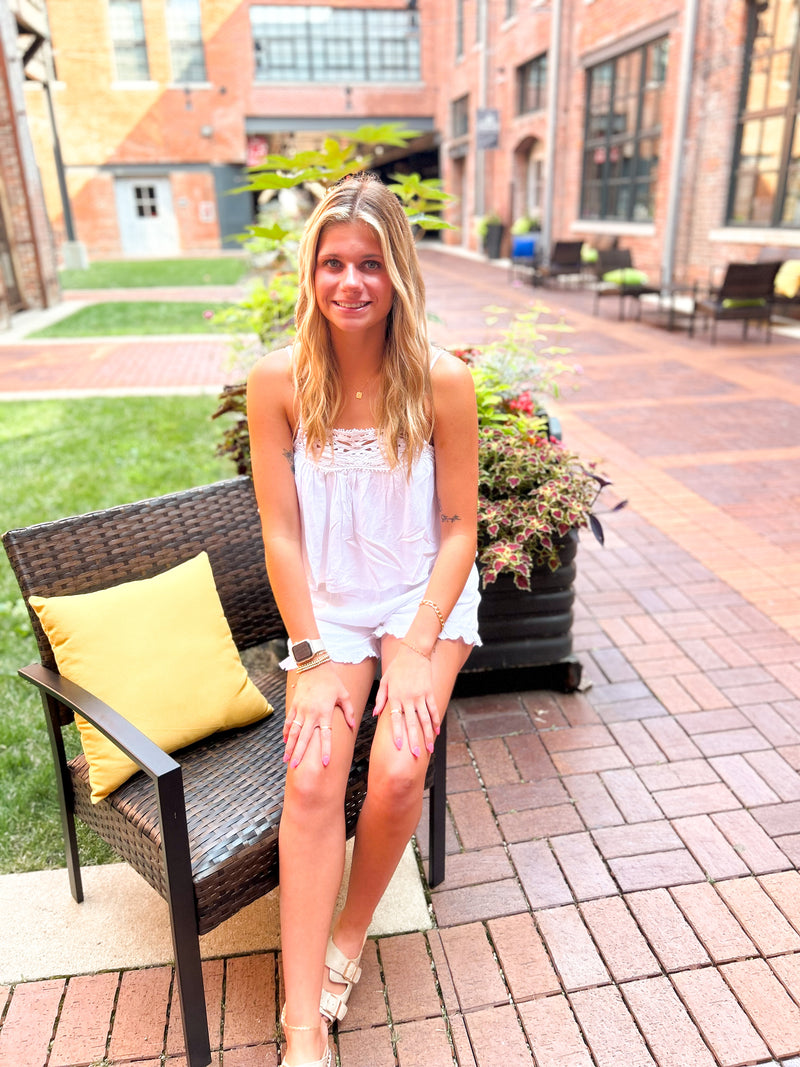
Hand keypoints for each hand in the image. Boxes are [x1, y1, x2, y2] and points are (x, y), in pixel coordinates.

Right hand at [283, 663, 354, 767]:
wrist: (314, 665)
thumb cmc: (332, 680)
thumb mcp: (344, 694)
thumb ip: (349, 711)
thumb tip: (352, 726)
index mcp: (325, 712)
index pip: (325, 735)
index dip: (325, 749)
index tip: (324, 763)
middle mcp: (311, 713)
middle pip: (305, 737)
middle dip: (300, 753)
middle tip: (296, 767)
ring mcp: (301, 710)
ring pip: (294, 732)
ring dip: (290, 746)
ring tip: (287, 760)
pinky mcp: (294, 705)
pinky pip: (289, 722)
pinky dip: (287, 733)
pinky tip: (285, 742)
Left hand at [374, 643, 438, 758]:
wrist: (414, 652)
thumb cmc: (397, 667)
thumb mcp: (385, 681)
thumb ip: (380, 698)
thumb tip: (375, 714)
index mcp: (395, 696)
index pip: (395, 719)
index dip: (398, 734)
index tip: (399, 747)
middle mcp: (408, 698)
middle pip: (412, 723)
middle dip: (414, 740)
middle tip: (417, 755)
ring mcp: (420, 695)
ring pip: (425, 719)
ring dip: (428, 735)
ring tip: (430, 748)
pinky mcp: (429, 692)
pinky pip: (433, 709)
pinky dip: (435, 721)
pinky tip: (436, 732)